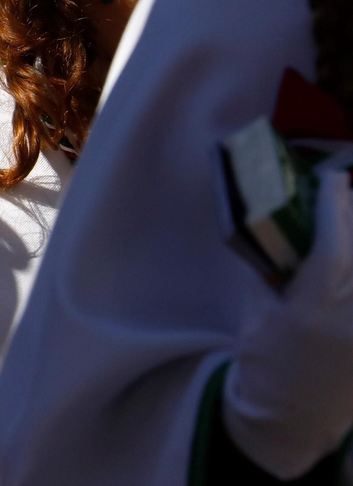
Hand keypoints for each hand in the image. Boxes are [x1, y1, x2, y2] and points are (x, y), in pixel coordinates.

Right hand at [224, 171, 352, 478]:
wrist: (289, 422)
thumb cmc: (264, 364)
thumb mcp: (257, 313)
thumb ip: (271, 272)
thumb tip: (280, 229)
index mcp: (310, 309)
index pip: (333, 246)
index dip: (335, 207)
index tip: (334, 179)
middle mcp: (350, 320)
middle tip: (350, 194)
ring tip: (352, 228)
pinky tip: (351, 268)